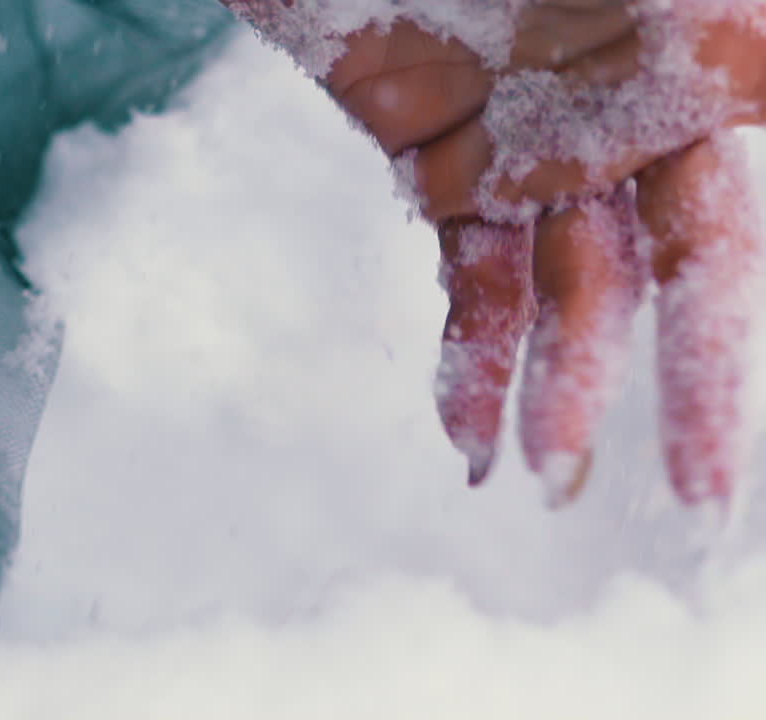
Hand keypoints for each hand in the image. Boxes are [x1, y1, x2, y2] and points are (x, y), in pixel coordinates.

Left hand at [324, 5, 765, 508]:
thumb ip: (728, 50)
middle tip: (694, 503)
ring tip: (549, 475)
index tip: (722, 465)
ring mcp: (524, 148)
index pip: (723, 241)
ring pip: (558, 294)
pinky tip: (471, 435)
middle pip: (661, 282)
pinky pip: (463, 274)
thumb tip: (765, 92)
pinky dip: (471, 354)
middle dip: (678, 390)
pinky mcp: (435, 157)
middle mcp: (618, 122)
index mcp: (690, 71)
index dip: (723, 348)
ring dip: (560, 387)